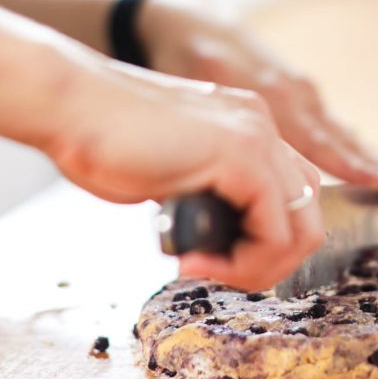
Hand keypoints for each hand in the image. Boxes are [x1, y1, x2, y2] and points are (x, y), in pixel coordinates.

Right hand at [45, 48, 322, 289]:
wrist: (69, 105)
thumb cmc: (102, 140)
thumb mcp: (172, 171)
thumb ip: (206, 193)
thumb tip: (218, 238)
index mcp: (248, 125)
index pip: (292, 194)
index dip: (262, 242)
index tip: (213, 261)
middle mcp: (262, 125)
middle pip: (308, 214)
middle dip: (267, 261)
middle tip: (215, 273)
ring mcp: (257, 136)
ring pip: (300, 228)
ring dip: (255, 266)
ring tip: (201, 269)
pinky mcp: (242, 154)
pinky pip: (273, 230)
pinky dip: (241, 262)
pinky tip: (191, 261)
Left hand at [137, 0, 377, 204]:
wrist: (196, 21)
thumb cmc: (186, 55)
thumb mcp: (187, 76)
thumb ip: (203, 107)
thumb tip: (207, 141)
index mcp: (273, 96)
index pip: (323, 143)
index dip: (358, 168)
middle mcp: (300, 99)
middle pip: (352, 144)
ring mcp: (307, 101)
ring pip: (353, 142)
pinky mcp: (305, 106)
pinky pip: (341, 137)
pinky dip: (368, 159)